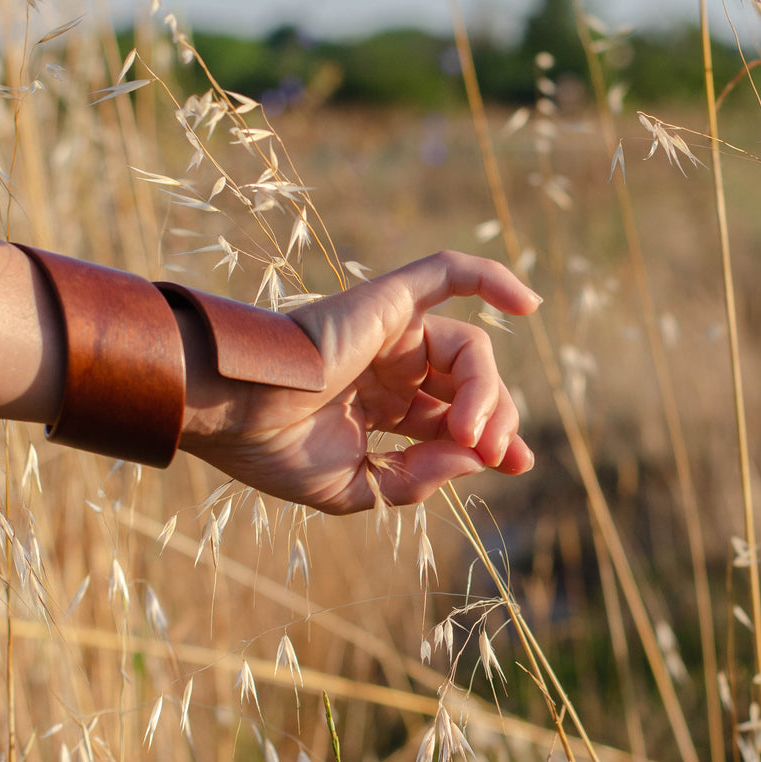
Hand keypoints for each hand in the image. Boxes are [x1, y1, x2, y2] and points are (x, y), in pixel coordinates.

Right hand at [179, 251, 540, 513]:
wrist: (230, 411)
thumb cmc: (275, 451)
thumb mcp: (356, 488)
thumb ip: (418, 477)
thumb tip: (478, 457)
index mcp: (376, 408)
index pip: (449, 419)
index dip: (488, 441)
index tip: (516, 465)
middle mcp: (387, 367)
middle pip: (468, 386)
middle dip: (496, 421)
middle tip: (499, 455)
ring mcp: (388, 331)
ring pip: (469, 350)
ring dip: (488, 391)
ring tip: (475, 432)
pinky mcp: (386, 300)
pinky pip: (446, 274)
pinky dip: (489, 279)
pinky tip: (529, 304)